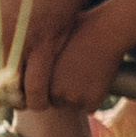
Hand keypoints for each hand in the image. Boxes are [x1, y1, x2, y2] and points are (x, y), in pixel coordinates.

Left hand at [49, 0, 135, 114]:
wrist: (107, 30)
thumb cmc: (81, 29)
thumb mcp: (53, 40)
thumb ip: (41, 56)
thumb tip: (27, 61)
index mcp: (39, 78)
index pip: (40, 93)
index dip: (52, 83)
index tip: (61, 72)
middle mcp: (54, 91)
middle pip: (57, 101)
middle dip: (64, 92)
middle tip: (76, 74)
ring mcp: (73, 98)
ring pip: (73, 105)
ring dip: (79, 97)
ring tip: (87, 74)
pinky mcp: (92, 101)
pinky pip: (90, 108)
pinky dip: (94, 99)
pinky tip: (97, 81)